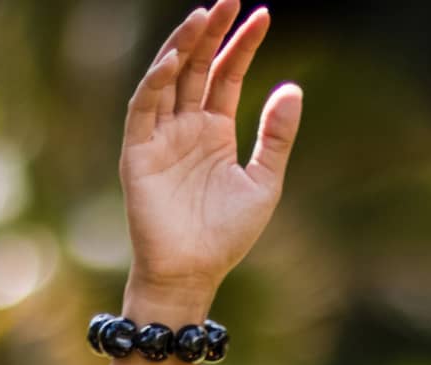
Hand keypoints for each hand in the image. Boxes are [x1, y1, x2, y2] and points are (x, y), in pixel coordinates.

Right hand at [119, 2, 301, 302]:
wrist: (192, 273)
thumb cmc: (226, 236)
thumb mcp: (263, 183)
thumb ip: (275, 137)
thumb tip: (292, 88)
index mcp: (215, 131)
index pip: (228, 75)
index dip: (243, 45)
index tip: (263, 16)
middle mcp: (186, 126)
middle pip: (198, 66)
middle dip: (212, 32)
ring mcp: (160, 136)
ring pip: (169, 78)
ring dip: (183, 46)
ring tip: (202, 16)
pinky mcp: (138, 152)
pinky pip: (144, 107)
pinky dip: (157, 82)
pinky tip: (176, 61)